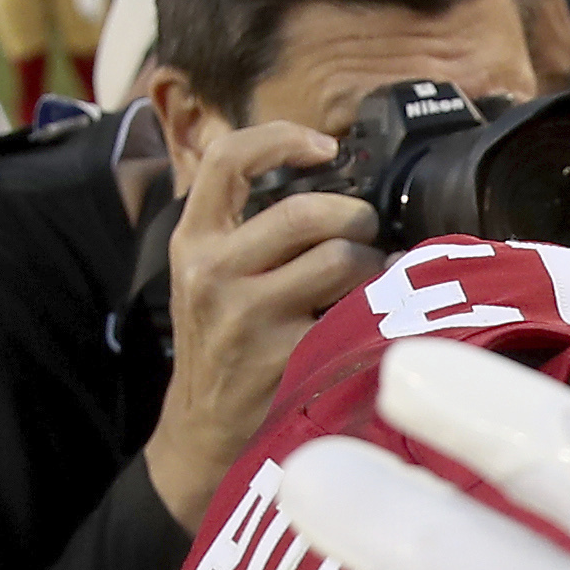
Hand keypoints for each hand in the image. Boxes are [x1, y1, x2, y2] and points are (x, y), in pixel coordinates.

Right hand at [139, 119, 377, 521]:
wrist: (202, 431)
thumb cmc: (220, 343)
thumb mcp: (206, 276)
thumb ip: (246, 226)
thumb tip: (330, 174)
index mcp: (193, 241)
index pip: (227, 159)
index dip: (282, 138)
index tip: (325, 147)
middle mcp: (213, 273)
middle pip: (308, 213)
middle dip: (355, 218)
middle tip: (364, 235)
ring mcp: (248, 318)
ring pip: (341, 259)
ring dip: (371, 267)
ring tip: (363, 284)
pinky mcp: (286, 357)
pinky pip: (356, 313)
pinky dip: (376, 311)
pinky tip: (370, 320)